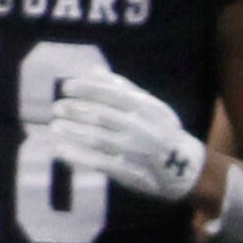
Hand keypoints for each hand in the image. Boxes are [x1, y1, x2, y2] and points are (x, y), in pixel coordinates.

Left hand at [43, 71, 206, 201]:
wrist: (187, 168)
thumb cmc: (163, 131)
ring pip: (97, 138)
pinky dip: (79, 156)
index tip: (66, 87)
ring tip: (55, 126)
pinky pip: (100, 163)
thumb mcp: (151, 106)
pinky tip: (61, 150)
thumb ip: (123, 88)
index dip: (86, 89)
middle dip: (75, 110)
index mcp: (146, 109)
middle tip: (57, 108)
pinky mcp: (130, 172)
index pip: (111, 94)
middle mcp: (141, 128)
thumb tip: (94, 70)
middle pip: (101, 116)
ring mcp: (135, 151)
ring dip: (73, 131)